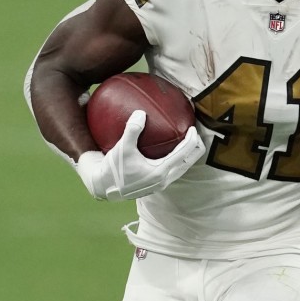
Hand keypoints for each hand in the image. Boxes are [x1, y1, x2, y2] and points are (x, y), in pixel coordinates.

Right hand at [75, 110, 204, 200]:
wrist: (103, 188)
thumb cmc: (113, 169)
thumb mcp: (122, 148)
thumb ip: (132, 130)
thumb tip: (141, 112)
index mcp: (160, 171)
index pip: (183, 154)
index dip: (191, 140)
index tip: (192, 128)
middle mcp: (164, 179)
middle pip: (189, 162)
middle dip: (195, 148)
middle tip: (195, 133)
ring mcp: (161, 183)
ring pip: (183, 168)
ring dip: (188, 155)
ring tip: (188, 142)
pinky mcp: (156, 184)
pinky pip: (174, 171)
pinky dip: (178, 160)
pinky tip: (172, 150)